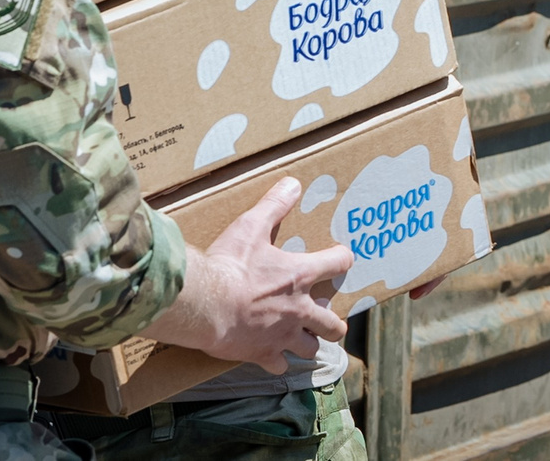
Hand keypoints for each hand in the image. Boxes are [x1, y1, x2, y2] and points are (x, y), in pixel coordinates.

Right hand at [143, 178, 354, 372]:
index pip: (337, 265)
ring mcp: (282, 336)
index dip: (342, 259)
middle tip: (329, 317)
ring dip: (308, 343)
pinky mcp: (262, 354)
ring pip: (310, 348)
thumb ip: (274, 205)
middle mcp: (299, 310)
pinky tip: (274, 358)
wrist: (207, 305)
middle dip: (334, 321)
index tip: (342, 257)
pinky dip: (278, 363)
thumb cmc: (230, 265)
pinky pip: (279, 366)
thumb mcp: (251, 227)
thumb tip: (293, 183)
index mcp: (300, 276)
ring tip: (304, 339)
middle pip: (332, 323)